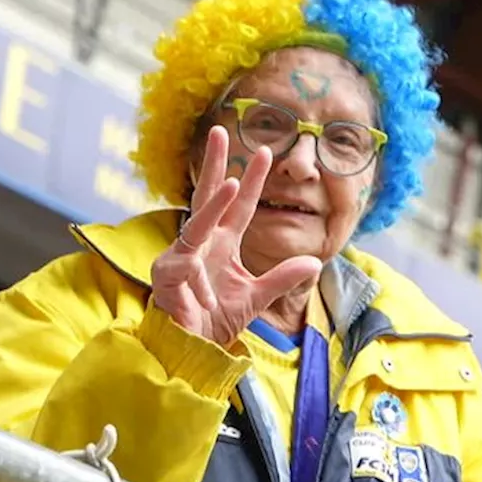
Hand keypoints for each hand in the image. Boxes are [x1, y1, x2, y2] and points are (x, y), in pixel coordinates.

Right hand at [150, 126, 321, 347]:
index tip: (266, 152)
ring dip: (214, 206)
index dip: (251, 180)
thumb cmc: (216, 319)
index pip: (240, 206)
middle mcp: (201, 243)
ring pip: (196, 225)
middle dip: (214, 165)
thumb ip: (283, 278)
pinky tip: (203, 288)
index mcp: (222, 243)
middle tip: (220, 132)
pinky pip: (182, 268)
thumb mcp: (257, 296)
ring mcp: (180, 258)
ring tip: (231, 183)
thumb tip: (315, 260)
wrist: (192, 349)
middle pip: (209, 197)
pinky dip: (194, 276)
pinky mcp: (165, 279)